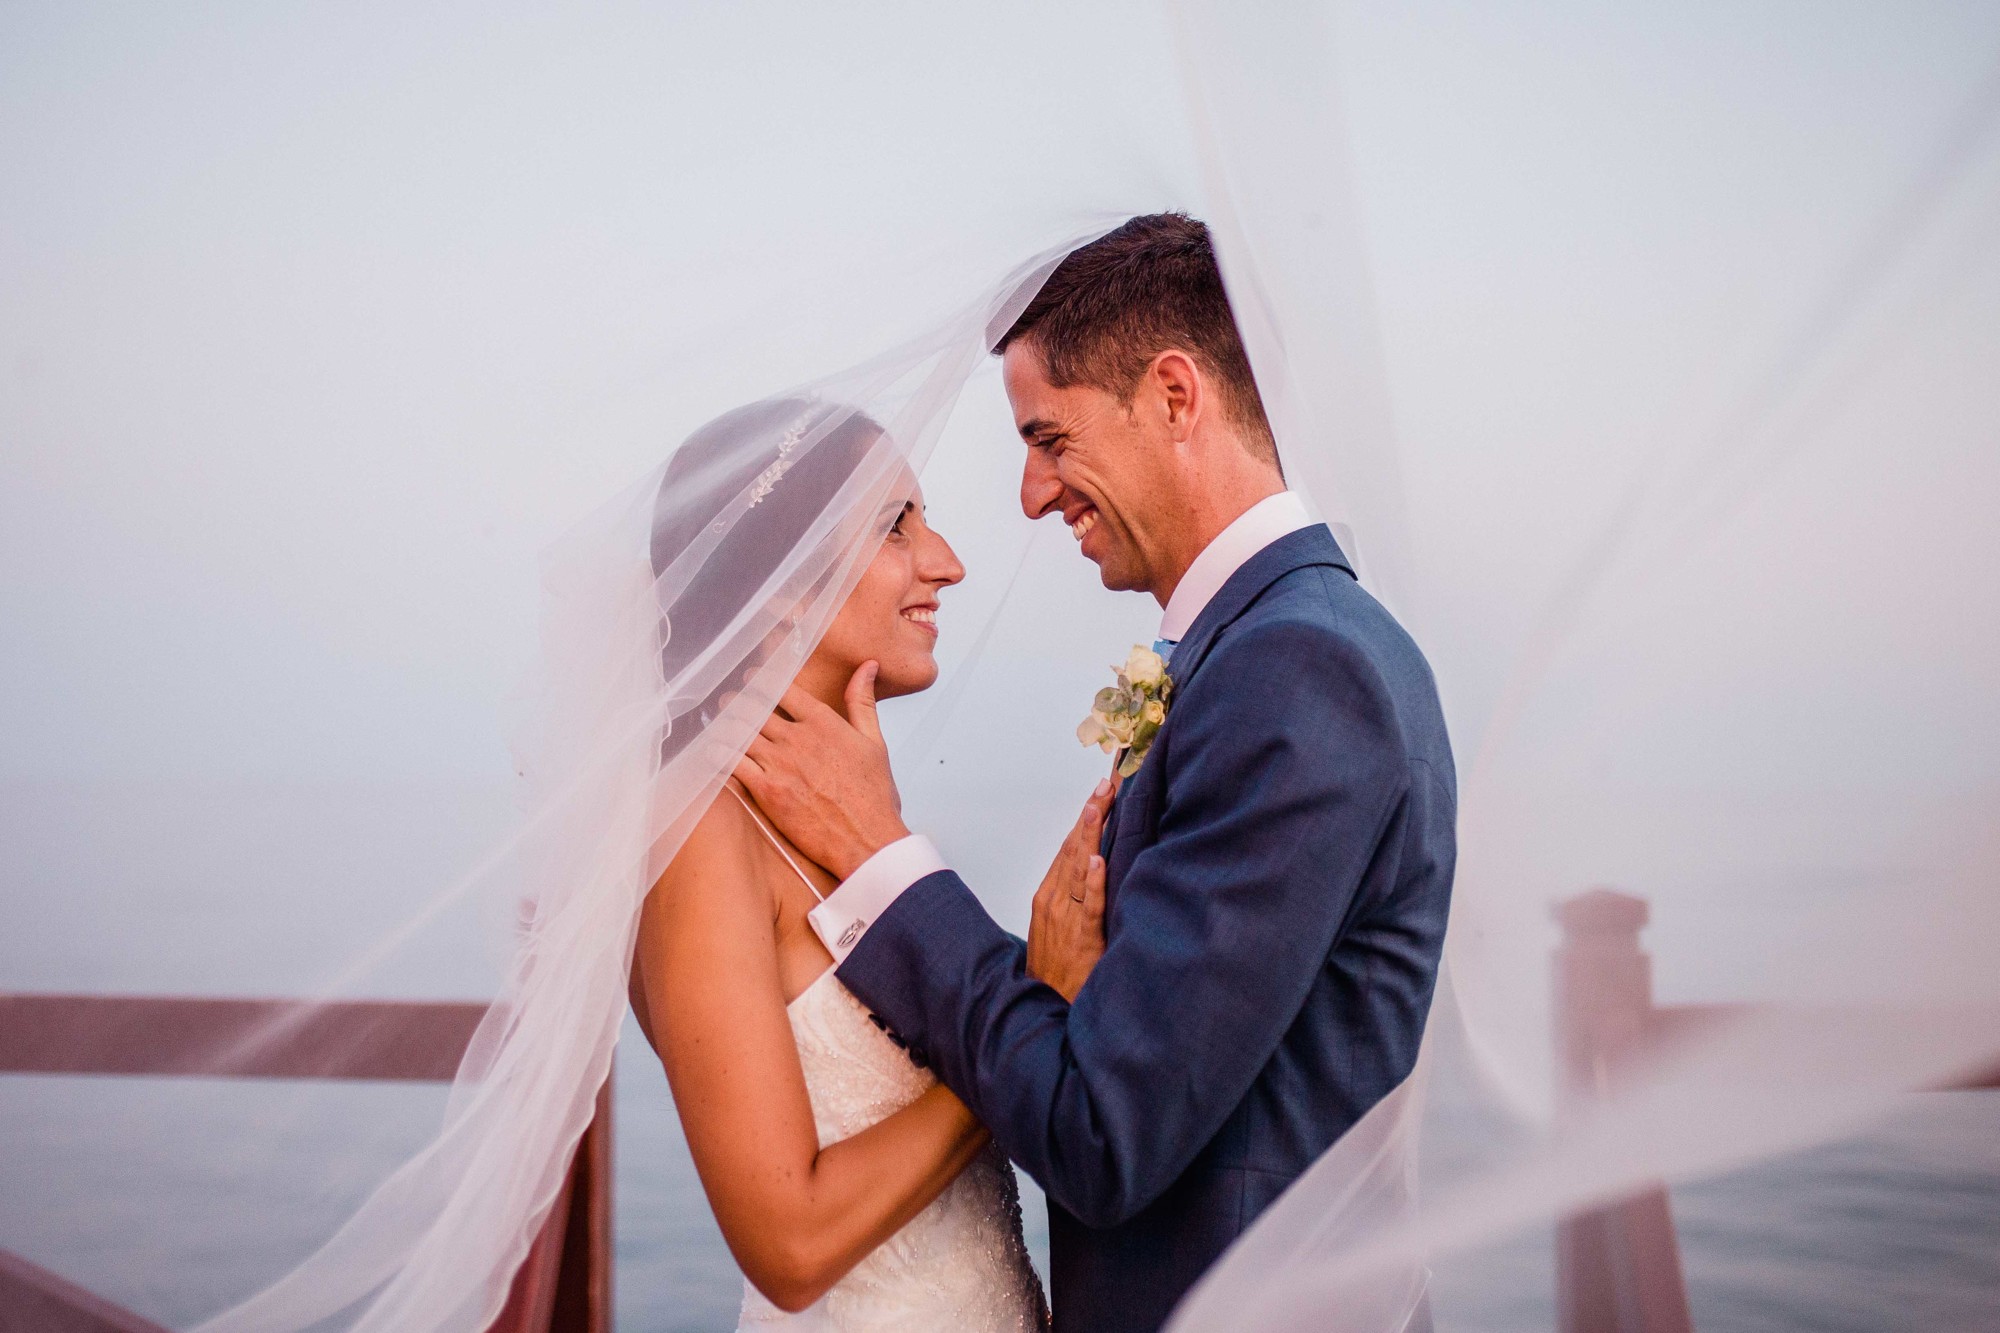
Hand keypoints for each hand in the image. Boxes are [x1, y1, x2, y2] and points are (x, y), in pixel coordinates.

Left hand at [733, 663, 910, 880]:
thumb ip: (863, 701)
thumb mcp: (874, 741)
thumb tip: (867, 666)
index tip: (751, 678)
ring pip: (740, 731)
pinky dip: (719, 752)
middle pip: (756, 707)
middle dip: (738, 700)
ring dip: (725, 721)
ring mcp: (781, 764)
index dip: (761, 680)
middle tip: (727, 699)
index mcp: (824, 722)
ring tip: (718, 719)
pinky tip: (712, 748)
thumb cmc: (874, 796)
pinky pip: (732, 763)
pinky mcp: (767, 791)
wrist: (867, 840)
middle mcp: (799, 738)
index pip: (783, 689)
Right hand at [1027, 781, 1113, 1002]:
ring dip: (1090, 835)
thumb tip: (1094, 869)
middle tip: (1107, 782)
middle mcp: (1054, 901)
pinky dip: (1093, 882)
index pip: (1069, 846)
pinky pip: (1089, 906)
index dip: (1086, 817)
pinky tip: (1097, 861)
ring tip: (1100, 806)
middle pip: (1072, 847)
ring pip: (1078, 868)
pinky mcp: (1081, 939)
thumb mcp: (1062, 928)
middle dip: (1091, 813)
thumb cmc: (1057, 971)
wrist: (1044, 1010)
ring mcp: (1066, 919)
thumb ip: (1075, 899)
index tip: (1102, 790)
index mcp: (1049, 896)